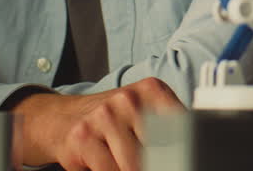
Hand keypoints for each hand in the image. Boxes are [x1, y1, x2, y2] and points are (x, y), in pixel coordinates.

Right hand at [15, 78, 182, 170]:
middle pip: (159, 149)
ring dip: (132, 169)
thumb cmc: (113, 121)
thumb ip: (168, 130)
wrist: (63, 118)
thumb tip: (188, 154)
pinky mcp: (83, 137)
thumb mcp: (144, 115)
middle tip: (156, 162)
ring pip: (134, 165)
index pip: (182, 126)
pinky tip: (107, 163)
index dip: (183, 149)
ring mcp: (104, 116)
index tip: (182, 160)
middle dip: (158, 163)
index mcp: (152, 90)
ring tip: (125, 162)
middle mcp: (128, 99)